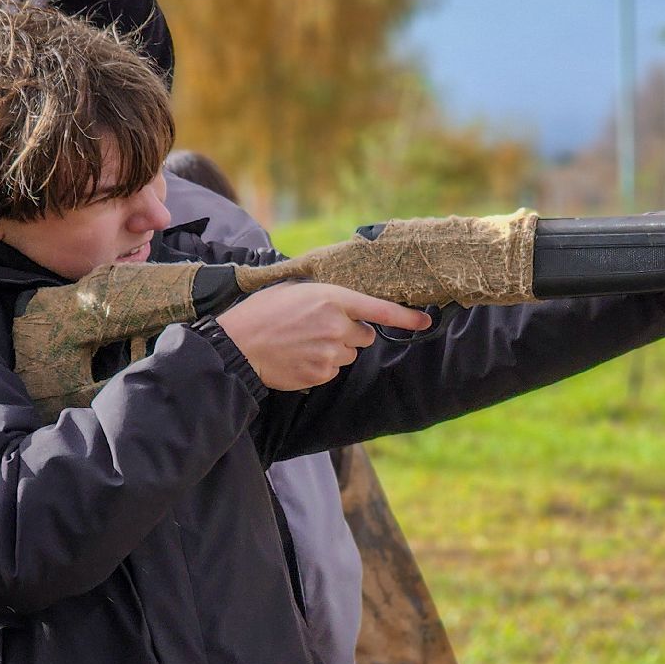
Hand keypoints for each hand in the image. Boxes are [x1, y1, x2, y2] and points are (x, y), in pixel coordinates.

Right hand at [217, 283, 432, 391]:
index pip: (379, 309)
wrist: (237, 345)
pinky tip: (299, 357)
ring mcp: (330, 353)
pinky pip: (334, 370)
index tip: (426, 319)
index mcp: (332, 298)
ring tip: (303, 342)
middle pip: (365, 335)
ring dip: (335, 349)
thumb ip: (327, 295)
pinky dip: (321, 365)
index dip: (406, 316)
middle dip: (350, 333)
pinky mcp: (321, 373)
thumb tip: (349, 303)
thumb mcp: (295, 290)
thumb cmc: (263, 313)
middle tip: (320, 328)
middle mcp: (336, 325)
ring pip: (349, 354)